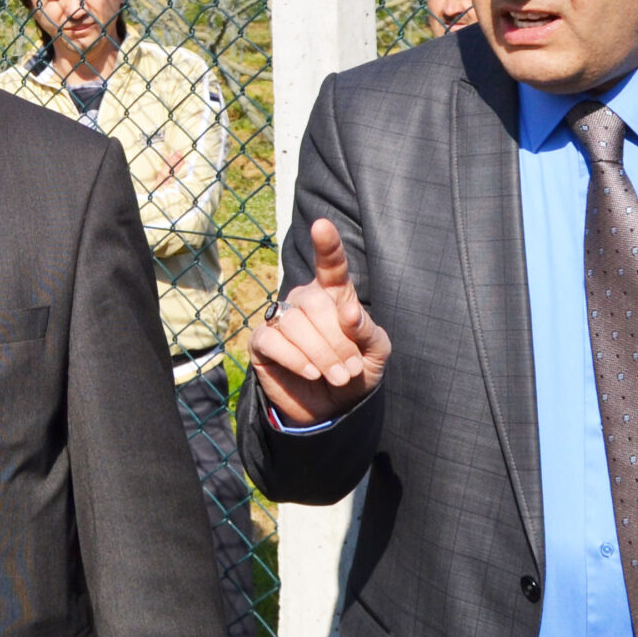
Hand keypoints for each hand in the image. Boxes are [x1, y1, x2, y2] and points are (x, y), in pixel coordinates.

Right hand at [250, 219, 392, 426]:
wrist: (331, 410)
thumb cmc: (354, 372)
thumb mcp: (375, 353)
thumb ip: (368, 330)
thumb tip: (349, 313)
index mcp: (333, 295)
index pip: (331, 265)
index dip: (327, 246)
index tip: (322, 226)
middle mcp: (304, 300)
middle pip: (316, 303)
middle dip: (337, 340)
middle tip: (351, 369)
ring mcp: (280, 318)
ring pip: (295, 323)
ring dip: (322, 354)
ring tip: (337, 376)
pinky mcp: (261, 342)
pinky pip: (274, 340)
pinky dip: (297, 359)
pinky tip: (311, 373)